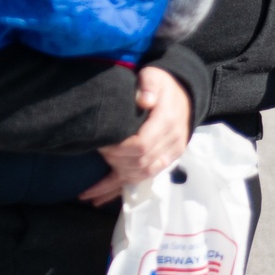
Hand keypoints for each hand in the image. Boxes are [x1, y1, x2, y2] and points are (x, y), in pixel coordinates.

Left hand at [80, 67, 191, 205]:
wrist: (185, 95)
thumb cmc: (163, 85)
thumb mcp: (156, 76)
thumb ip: (149, 84)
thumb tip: (143, 99)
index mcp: (167, 121)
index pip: (141, 144)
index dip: (119, 148)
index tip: (101, 144)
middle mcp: (172, 141)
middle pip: (140, 162)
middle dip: (114, 163)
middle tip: (95, 158)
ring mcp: (171, 153)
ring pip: (142, 175)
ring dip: (114, 185)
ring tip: (89, 192)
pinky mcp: (167, 160)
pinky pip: (145, 178)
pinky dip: (123, 188)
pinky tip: (102, 197)